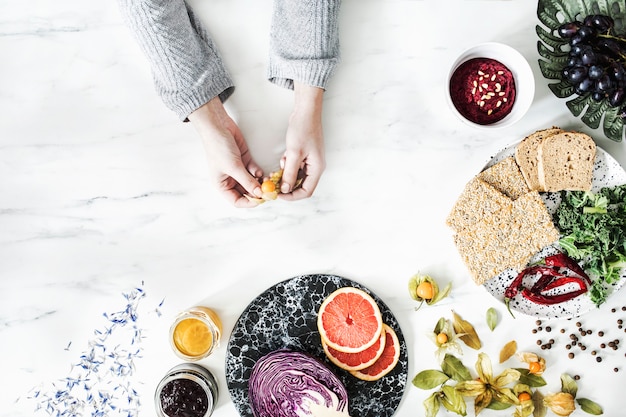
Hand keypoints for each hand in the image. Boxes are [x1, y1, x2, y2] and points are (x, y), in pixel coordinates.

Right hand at [188, 97, 263, 207]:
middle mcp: (229, 180)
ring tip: (267, 181)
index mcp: (222, 185)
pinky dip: (259, 173)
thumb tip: (259, 194)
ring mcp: (238, 170)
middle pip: (246, 193)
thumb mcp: (233, 167)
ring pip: (252, 182)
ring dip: (260, 183)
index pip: (237, 201)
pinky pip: (254, 171)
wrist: (218, 126)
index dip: (249, 202)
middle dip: (257, 192)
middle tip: (269, 192)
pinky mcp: (244, 161)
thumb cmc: (218, 147)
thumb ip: (247, 181)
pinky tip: (261, 172)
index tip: (261, 200)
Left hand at [279, 82, 325, 200]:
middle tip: (274, 184)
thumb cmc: (303, 129)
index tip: (279, 194)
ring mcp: (310, 161)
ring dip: (286, 175)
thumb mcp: (294, 153)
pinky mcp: (304, 156)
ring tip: (279, 168)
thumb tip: (285, 189)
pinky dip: (287, 167)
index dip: (292, 196)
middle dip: (288, 186)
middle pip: (301, 185)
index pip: (306, 191)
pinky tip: (284, 158)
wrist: (306, 112)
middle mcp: (315, 167)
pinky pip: (295, 168)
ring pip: (297, 177)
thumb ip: (290, 174)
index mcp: (317, 168)